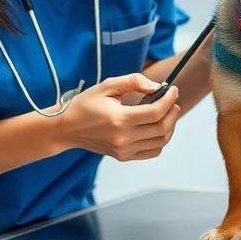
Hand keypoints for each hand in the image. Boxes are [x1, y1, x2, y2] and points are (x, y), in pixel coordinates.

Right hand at [55, 74, 180, 161]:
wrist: (66, 128)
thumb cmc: (85, 104)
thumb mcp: (107, 86)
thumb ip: (134, 82)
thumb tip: (157, 87)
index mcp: (119, 119)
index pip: (155, 112)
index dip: (169, 100)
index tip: (173, 90)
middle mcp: (123, 139)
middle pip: (162, 128)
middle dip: (172, 112)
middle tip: (173, 101)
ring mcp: (124, 151)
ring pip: (160, 141)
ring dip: (169, 126)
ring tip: (168, 112)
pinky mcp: (123, 157)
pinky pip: (152, 151)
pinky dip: (160, 140)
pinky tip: (157, 127)